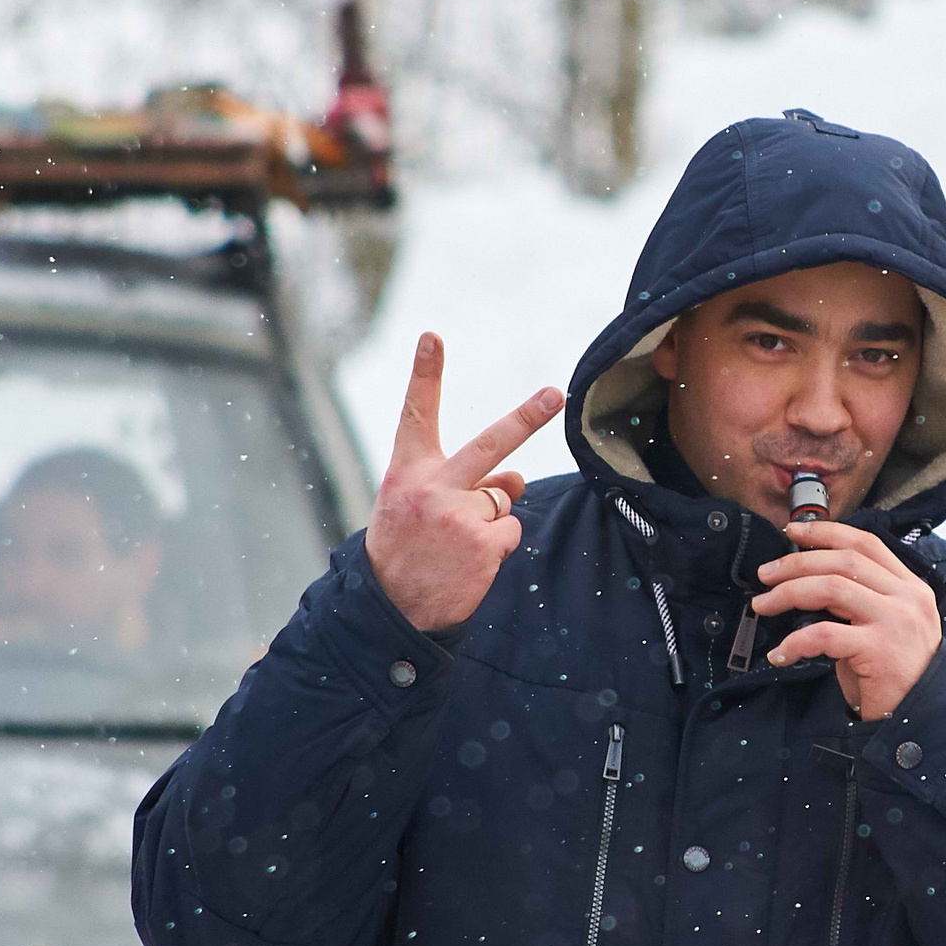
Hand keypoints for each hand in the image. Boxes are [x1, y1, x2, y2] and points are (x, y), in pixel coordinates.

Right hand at [365, 333, 563, 631]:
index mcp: (407, 472)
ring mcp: (458, 517)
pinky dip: (498, 545)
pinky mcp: (483, 546)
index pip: (416, 414)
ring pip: (502, 498)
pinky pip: (511, 531)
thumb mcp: (418, 504)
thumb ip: (464, 481)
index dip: (425, 374)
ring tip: (455, 543)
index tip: (432, 336)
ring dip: (489, 518)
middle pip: (490, 444)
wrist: (390, 609)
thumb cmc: (405, 546)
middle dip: (527, 417)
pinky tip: (468, 561)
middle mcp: (432, 489)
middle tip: (555, 393)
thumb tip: (518, 476)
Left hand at [752, 521, 940, 720]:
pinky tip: (780, 654)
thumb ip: (861, 600)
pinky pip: (823, 635)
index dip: (826, 532)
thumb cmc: (895, 673)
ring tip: (764, 604)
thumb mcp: (886, 625)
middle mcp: (906, 598)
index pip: (866, 544)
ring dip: (789, 593)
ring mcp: (894, 622)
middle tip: (766, 575)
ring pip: (832, 588)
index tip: (793, 532)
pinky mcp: (879, 650)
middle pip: (844, 561)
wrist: (921, 715)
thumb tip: (808, 580)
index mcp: (909, 586)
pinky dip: (794, 641)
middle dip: (797, 562)